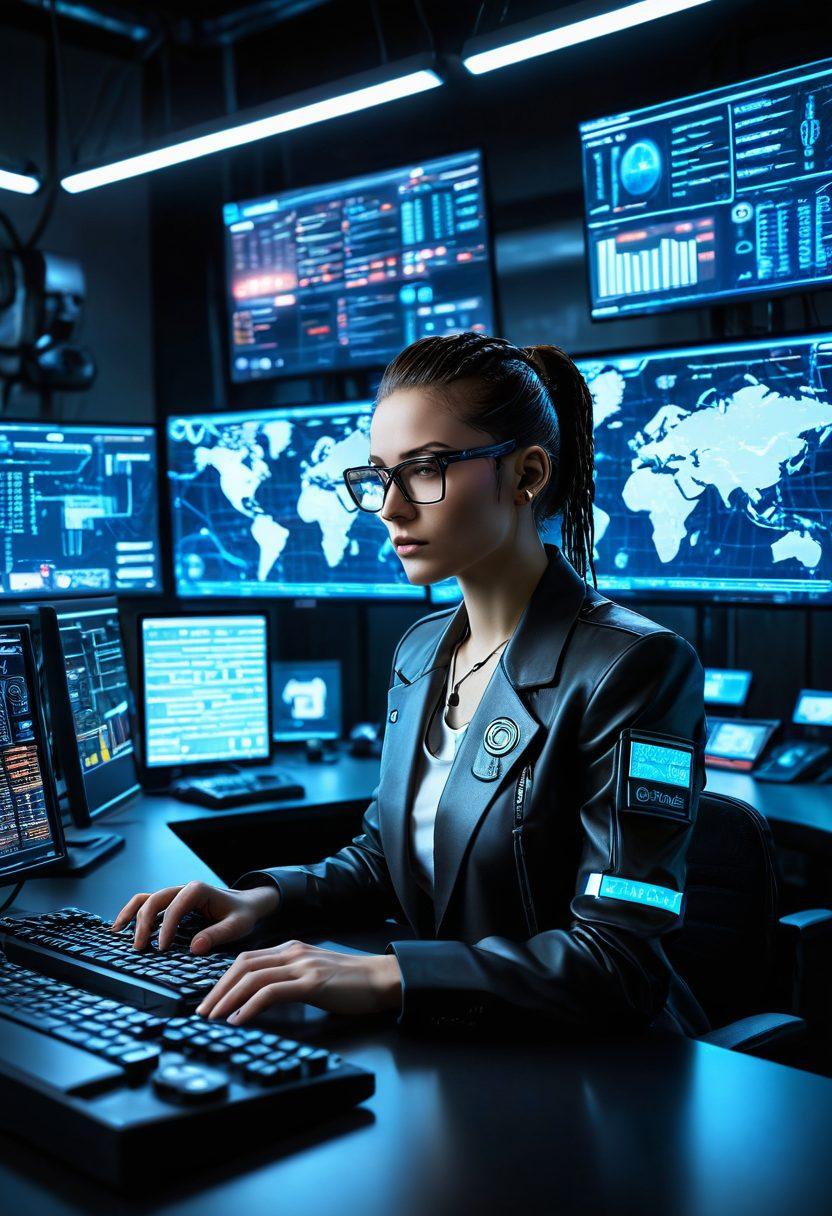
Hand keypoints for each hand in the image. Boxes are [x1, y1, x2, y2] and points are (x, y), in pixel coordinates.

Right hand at [110, 880, 279, 952]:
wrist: (246, 904)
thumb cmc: (242, 914)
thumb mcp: (237, 926)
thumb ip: (217, 935)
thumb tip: (194, 947)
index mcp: (198, 890)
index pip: (175, 908)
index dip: (165, 928)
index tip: (162, 949)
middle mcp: (183, 889)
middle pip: (155, 900)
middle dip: (143, 923)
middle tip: (140, 948)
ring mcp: (175, 895)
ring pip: (146, 899)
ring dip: (132, 916)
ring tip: (119, 934)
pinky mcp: (171, 904)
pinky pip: (147, 904)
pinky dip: (133, 913)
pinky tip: (122, 927)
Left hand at [195, 941, 402, 1023]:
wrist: (383, 979)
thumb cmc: (352, 983)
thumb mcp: (314, 976)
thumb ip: (289, 980)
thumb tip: (261, 1000)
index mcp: (292, 949)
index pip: (247, 960)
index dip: (223, 980)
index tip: (209, 1001)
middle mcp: (293, 952)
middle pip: (243, 966)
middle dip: (217, 990)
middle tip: (201, 1012)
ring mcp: (302, 966)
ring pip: (252, 977)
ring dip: (227, 999)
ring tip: (213, 1019)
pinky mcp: (312, 982)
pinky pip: (272, 992)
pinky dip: (250, 1006)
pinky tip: (239, 1020)